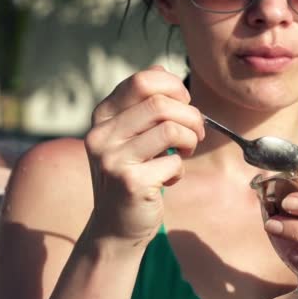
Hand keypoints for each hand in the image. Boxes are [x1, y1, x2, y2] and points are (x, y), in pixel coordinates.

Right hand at [84, 66, 204, 246]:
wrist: (115, 226)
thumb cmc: (132, 175)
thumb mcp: (130, 135)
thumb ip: (143, 105)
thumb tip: (163, 72)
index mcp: (102, 115)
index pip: (142, 80)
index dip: (174, 88)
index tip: (184, 104)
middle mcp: (101, 133)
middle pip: (161, 102)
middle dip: (191, 116)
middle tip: (196, 133)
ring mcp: (112, 158)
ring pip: (171, 128)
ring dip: (190, 140)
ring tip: (184, 153)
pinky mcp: (129, 182)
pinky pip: (173, 162)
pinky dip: (180, 170)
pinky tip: (169, 180)